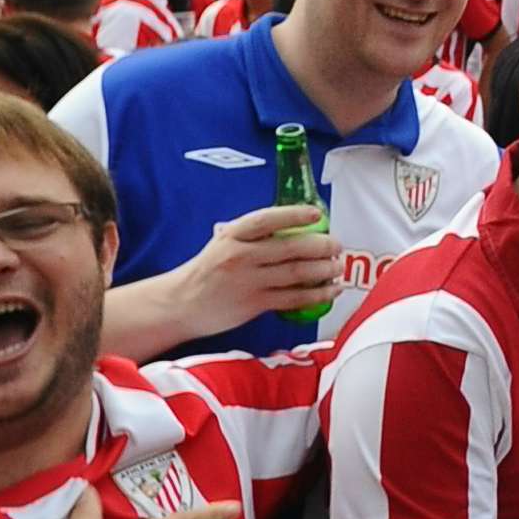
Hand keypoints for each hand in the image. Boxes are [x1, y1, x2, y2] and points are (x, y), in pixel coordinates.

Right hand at [174, 203, 340, 329]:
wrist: (181, 305)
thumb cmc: (205, 271)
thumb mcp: (220, 243)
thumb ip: (249, 234)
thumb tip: (286, 222)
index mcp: (232, 235)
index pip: (266, 220)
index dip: (292, 215)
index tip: (315, 213)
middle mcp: (241, 256)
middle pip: (289, 248)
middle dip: (320, 246)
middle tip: (337, 245)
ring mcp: (248, 281)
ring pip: (295, 273)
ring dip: (323, 270)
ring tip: (338, 266)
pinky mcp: (254, 305)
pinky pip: (293, 298)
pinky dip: (316, 295)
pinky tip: (331, 290)